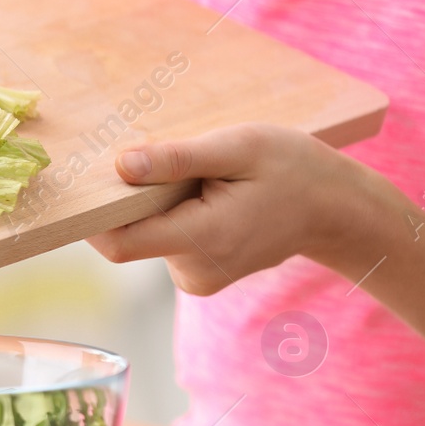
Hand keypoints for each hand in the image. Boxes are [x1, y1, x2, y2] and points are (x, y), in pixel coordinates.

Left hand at [87, 124, 361, 294]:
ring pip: (147, 235)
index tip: (86, 180)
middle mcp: (194, 270)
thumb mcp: (239, 148)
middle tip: (162, 160)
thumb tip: (121, 165)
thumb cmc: (294, 170)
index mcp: (202, 239)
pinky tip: (207, 195)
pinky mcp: (198, 274)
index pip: (119, 243)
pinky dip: (172, 214)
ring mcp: (197, 277)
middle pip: (129, 235)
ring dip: (157, 203)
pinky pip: (165, 240)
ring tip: (202, 177)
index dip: (91, 215)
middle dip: (132, 197)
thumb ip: (176, 159)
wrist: (338, 210)